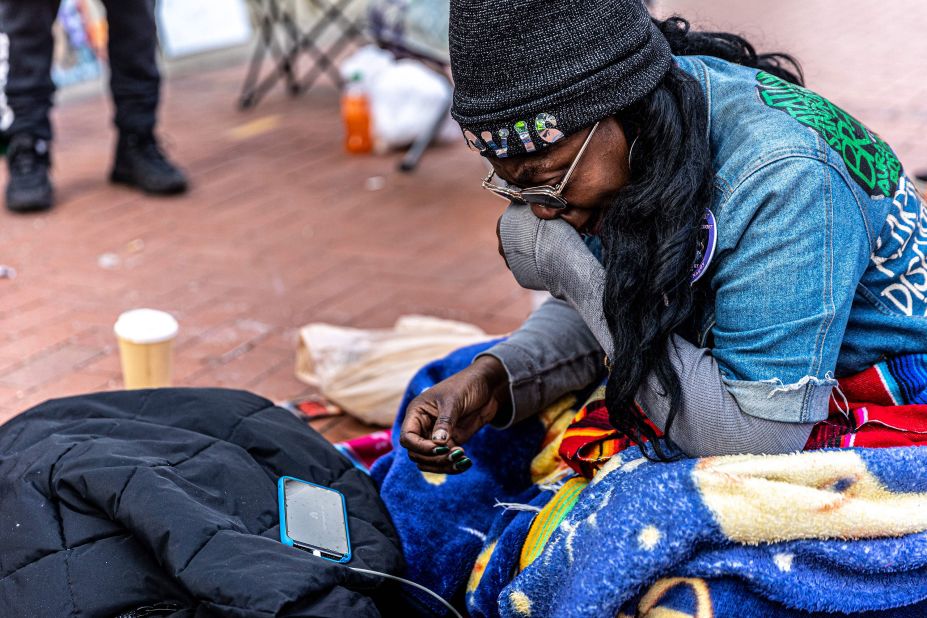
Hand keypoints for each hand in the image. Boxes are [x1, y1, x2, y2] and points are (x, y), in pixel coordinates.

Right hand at [399, 355, 510, 473]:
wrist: (487, 386)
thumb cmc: (466, 385)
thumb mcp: (454, 401)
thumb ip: (445, 422)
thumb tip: (437, 443)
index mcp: (417, 413)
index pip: (408, 437)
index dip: (420, 447)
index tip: (439, 448)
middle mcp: (423, 426)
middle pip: (417, 454)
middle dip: (434, 458)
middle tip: (455, 453)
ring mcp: (436, 436)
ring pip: (430, 461)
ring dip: (443, 465)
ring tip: (462, 458)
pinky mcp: (451, 442)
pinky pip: (445, 460)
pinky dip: (454, 465)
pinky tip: (467, 462)